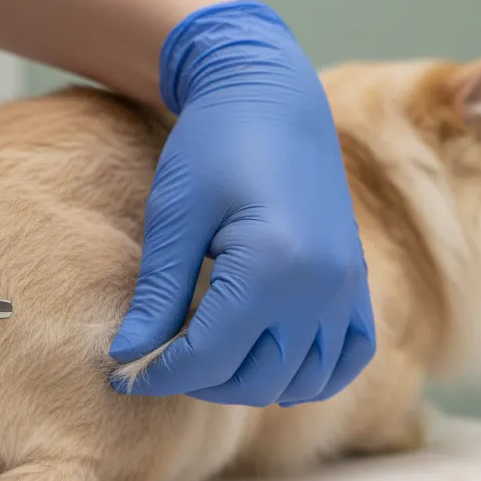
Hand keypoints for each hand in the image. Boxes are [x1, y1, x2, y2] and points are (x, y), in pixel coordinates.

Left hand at [110, 1, 374, 406]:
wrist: (272, 97)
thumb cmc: (213, 146)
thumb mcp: (173, 218)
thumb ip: (155, 296)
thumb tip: (126, 357)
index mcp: (273, 267)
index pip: (208, 359)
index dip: (158, 376)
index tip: (124, 376)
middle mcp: (321, 288)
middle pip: (253, 380)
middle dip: (197, 382)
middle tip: (158, 360)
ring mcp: (346, 289)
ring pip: (298, 383)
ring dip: (247, 383)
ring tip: (205, 355)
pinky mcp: (357, 285)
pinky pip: (347, 360)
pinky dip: (309, 376)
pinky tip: (267, 360)